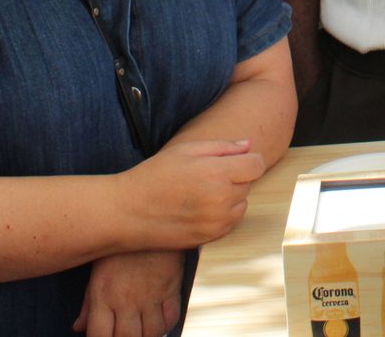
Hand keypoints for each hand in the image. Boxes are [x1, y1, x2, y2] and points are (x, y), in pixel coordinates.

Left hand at [74, 250, 183, 336]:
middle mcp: (127, 299)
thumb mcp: (97, 269)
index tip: (105, 336)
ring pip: (152, 333)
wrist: (149, 215)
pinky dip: (166, 325)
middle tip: (125, 333)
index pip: (99, 335)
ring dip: (147, 336)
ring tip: (142, 331)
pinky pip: (171, 317)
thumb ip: (88, 302)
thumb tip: (78, 327)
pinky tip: (159, 321)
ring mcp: (151, 295)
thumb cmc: (118, 242)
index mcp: (103, 295)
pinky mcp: (171, 287)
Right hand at [120, 138, 265, 248]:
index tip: (234, 160)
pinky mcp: (210, 238)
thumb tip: (248, 146)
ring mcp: (216, 222)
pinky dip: (222, 214)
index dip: (247, 160)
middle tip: (206, 175)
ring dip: (230, 197)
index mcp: (217, 173)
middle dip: (234, 177)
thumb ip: (222, 147)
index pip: (256, 165)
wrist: (127, 212)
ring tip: (202, 192)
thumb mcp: (186, 150)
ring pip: (241, 204)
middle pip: (248, 184)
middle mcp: (221, 200)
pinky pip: (230, 222)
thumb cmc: (154, 176)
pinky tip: (199, 208)